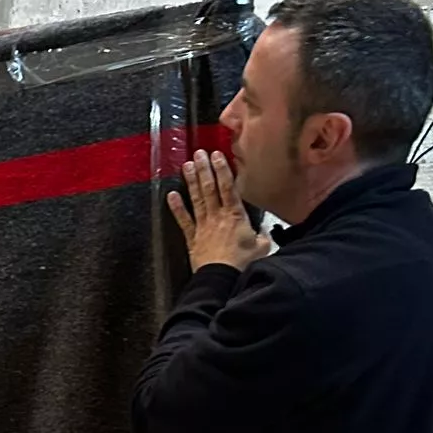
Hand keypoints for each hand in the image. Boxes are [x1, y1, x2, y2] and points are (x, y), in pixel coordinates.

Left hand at [168, 151, 270, 271]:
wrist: (222, 279)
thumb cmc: (243, 263)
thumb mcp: (261, 247)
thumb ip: (261, 234)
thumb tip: (262, 231)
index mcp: (235, 216)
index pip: (228, 188)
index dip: (222, 170)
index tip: (217, 155)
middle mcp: (217, 217)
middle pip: (210, 188)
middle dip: (204, 169)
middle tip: (199, 153)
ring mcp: (203, 226)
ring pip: (196, 199)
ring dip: (191, 182)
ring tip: (186, 166)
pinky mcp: (192, 238)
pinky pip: (183, 221)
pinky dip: (176, 208)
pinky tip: (171, 195)